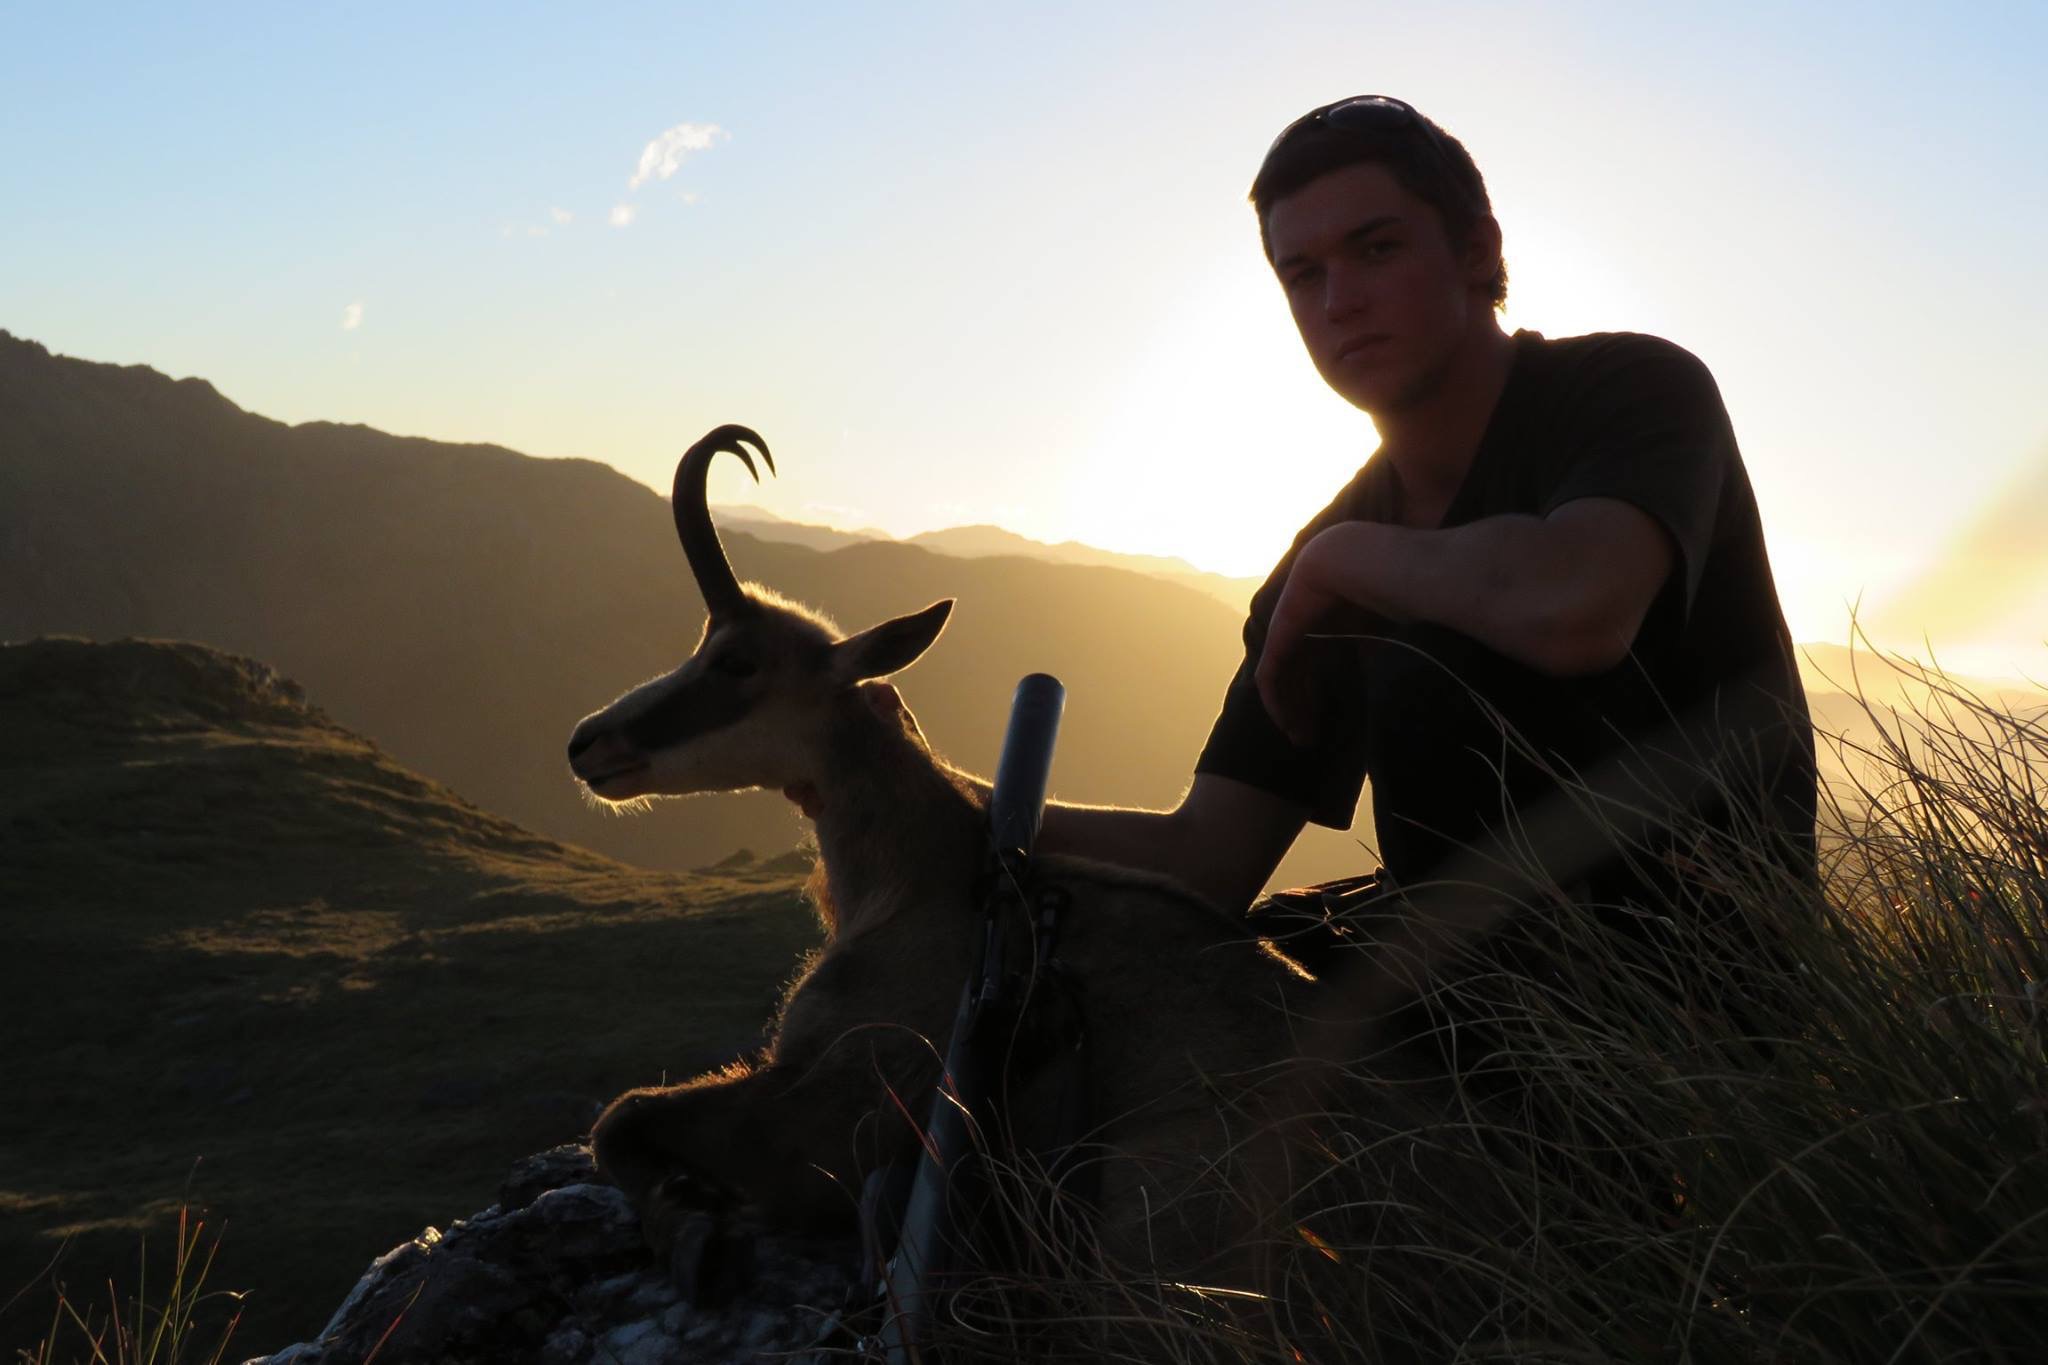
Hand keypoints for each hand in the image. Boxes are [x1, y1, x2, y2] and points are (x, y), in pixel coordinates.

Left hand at [1254, 526, 1359, 746]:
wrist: (1360, 559)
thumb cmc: (1383, 583)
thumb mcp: (1377, 626)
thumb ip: (1370, 649)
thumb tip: (1377, 674)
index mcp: (1324, 619)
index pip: (1313, 665)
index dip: (1316, 695)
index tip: (1326, 723)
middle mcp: (1302, 624)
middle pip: (1295, 675)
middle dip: (1301, 708)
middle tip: (1307, 740)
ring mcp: (1287, 627)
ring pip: (1281, 679)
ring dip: (1288, 711)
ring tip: (1299, 739)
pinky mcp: (1278, 634)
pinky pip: (1269, 675)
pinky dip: (1275, 701)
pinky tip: (1285, 723)